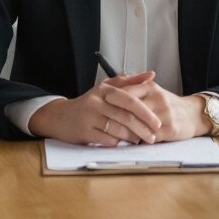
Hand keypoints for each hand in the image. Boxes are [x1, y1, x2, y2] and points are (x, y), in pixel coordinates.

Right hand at [29, 72, 161, 144]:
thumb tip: (151, 75)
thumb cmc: (89, 103)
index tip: (158, 122)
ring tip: (141, 140)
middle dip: (143, 129)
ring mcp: (89, 117)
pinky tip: (124, 143)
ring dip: (132, 137)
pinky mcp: (84, 131)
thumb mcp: (106, 88)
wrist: (60, 117)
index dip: (146, 113)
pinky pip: (107, 140)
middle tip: (153, 137)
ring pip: (118, 130)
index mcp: (105, 89)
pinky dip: (118, 143)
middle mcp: (96, 101)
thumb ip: (129, 81)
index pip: (130, 101)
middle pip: (126, 117)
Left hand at [111, 77, 210, 141]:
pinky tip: (126, 141)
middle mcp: (158, 99)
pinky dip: (136, 139)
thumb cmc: (167, 104)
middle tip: (101, 118)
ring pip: (139, 123)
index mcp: (151, 88)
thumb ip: (135, 88)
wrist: (192, 114)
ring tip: (109, 131)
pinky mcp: (169, 129)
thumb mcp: (153, 91)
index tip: (99, 102)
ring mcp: (164, 114)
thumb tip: (113, 83)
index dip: (113, 98)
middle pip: (131, 108)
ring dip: (124, 129)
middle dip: (115, 114)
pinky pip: (148, 135)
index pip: (128, 92)